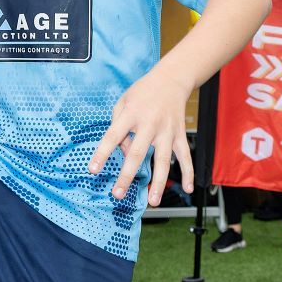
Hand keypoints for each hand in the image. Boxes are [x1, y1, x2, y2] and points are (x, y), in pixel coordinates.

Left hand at [87, 67, 192, 205]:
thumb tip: (124, 153)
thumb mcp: (123, 102)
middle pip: (137, 154)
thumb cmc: (142, 92)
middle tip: (118, 194)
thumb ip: (118, 126)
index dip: (102, 154)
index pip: (112, 136)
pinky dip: (188, 173)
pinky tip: (188, 188)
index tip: (93, 170)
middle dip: (127, 176)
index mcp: (131, 114)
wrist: (172, 79)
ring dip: (158, 182)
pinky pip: (185, 157)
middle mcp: (149, 124)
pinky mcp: (180, 134)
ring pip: (163, 160)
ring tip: (152, 201)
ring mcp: (167, 131)